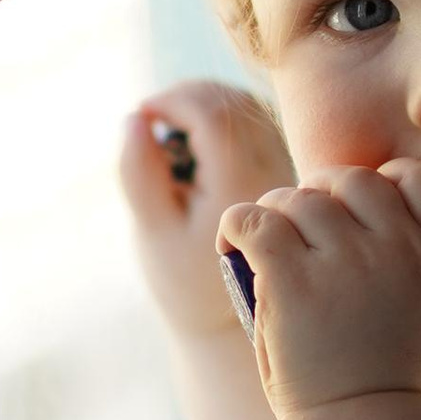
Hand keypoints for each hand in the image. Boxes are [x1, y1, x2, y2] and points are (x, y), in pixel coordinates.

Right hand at [119, 82, 293, 338]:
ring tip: (171, 131)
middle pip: (236, 103)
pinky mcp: (283, 175)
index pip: (214, 114)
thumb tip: (136, 117)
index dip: (173, 100)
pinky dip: (224, 121)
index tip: (143, 114)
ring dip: (207, 105)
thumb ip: (140, 173)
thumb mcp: (153, 230)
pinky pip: (257, 126)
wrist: (233, 323)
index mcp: (240, 186)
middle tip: (154, 117)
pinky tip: (196, 146)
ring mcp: (283, 172)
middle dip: (189, 96)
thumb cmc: (184, 280)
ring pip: (250, 109)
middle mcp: (273, 172)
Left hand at [218, 159, 420, 413]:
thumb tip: (371, 203)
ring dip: (277, 213)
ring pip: (299, 198)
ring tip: (267, 247)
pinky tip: (232, 246)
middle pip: (352, 179)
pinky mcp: (294, 278)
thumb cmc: (389, 374)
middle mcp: (397, 248)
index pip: (419, 176)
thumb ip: (413, 253)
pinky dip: (236, 225)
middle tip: (302, 231)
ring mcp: (346, 261)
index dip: (386, 182)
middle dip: (322, 195)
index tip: (361, 213)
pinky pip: (254, 219)